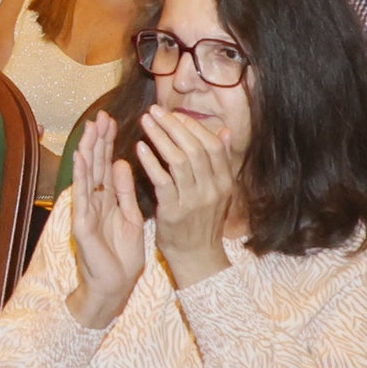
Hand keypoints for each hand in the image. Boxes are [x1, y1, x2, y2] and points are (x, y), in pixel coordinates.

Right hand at [62, 112, 151, 331]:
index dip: (108, 143)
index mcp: (108, 200)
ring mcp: (86, 211)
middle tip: (100, 115)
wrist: (115, 286)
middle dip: (98, 140)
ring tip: (89, 129)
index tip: (111, 120)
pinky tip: (80, 158)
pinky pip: (82, 196)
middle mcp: (94, 201)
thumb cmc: (123, 256)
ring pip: (87, 175)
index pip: (106, 165)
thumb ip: (125, 191)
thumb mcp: (130, 217)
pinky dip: (80, 176)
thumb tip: (120, 162)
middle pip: (95, 165)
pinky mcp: (82, 224)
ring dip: (87, 151)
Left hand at [137, 105, 237, 287]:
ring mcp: (194, 200)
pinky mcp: (174, 211)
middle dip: (173, 126)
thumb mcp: (219, 190)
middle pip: (194, 148)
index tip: (175, 114)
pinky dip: (151, 162)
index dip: (193, 126)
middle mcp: (212, 189)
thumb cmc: (203, 220)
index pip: (212, 145)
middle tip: (155, 111)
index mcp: (224, 181)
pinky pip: (162, 180)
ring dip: (160, 137)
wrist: (196, 256)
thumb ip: (221, 162)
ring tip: (145, 123)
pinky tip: (140, 148)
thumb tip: (227, 132)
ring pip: (178, 160)